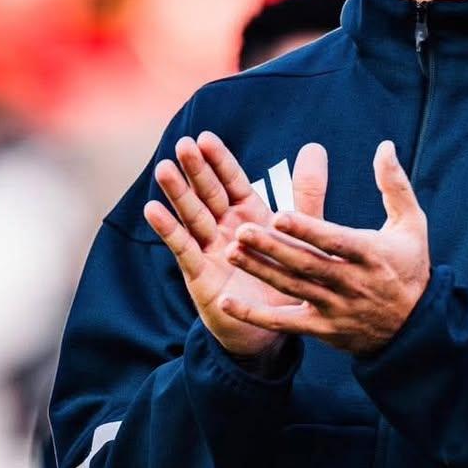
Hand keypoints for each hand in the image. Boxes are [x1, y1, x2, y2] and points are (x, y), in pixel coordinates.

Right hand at [143, 131, 328, 359]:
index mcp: (249, 215)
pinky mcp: (199, 273)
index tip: (206, 138)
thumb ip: (307, 193)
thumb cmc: (284, 277)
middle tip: (183, 145)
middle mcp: (225, 227)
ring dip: (177, 194)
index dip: (219, 161)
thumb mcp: (300, 233)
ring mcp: (209, 248)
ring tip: (164, 169)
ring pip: (192, 215)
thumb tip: (315, 146)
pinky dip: (168, 229)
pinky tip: (152, 209)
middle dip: (195, 170)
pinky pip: (183, 248)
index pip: (232, 181)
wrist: (272, 328)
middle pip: (208, 193)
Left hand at [223, 140, 430, 354]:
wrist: (415, 327)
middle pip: (307, 265)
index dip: (308, 230)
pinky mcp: (322, 329)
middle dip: (274, 248)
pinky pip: (284, 324)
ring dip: (261, 271)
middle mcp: (351, 283)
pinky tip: (227, 302)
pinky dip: (255, 316)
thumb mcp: (412, 224)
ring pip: (292, 289)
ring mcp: (335, 308)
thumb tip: (384, 145)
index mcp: (371, 254)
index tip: (279, 215)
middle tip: (241, 230)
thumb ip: (394, 185)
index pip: (335, 241)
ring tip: (231, 252)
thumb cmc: (410, 265)